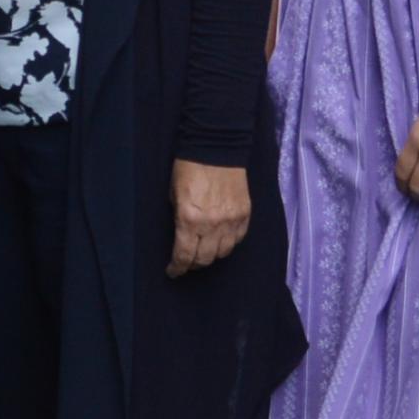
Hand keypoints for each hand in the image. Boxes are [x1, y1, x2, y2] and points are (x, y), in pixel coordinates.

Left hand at [169, 161, 252, 275]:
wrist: (216, 147)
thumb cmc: (188, 168)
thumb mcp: (173, 195)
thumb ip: (179, 218)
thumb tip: (181, 236)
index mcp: (190, 219)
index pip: (184, 255)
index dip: (177, 268)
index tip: (173, 271)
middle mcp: (212, 225)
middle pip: (205, 259)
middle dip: (193, 264)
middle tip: (187, 262)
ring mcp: (232, 220)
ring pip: (223, 252)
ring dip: (212, 255)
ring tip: (205, 251)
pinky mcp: (245, 214)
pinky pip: (238, 239)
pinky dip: (228, 243)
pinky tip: (221, 240)